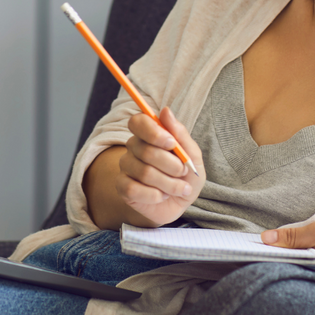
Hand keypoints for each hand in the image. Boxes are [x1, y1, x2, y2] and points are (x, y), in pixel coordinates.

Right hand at [116, 107, 205, 226]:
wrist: (180, 203)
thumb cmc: (186, 175)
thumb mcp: (192, 155)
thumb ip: (180, 133)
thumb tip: (165, 110)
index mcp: (149, 134)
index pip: (138, 122)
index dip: (153, 132)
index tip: (172, 143)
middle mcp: (133, 147)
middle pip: (145, 150)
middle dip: (172, 165)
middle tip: (184, 172)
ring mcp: (126, 166)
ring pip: (144, 172)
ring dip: (168, 184)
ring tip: (178, 188)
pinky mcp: (122, 187)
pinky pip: (134, 189)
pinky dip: (154, 195)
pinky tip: (162, 196)